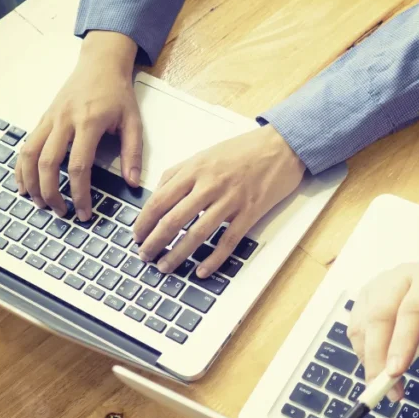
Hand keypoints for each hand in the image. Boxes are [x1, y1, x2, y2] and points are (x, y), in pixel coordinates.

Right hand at [17, 31, 141, 220]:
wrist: (99, 63)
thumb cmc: (117, 93)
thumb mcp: (133, 121)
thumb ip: (133, 153)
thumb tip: (132, 183)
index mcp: (88, 123)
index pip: (78, 166)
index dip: (79, 193)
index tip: (84, 212)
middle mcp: (64, 121)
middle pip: (47, 163)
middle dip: (51, 193)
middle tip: (61, 213)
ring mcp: (49, 118)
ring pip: (29, 154)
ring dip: (31, 182)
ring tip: (39, 203)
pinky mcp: (42, 118)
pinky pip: (26, 145)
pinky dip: (21, 166)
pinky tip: (24, 183)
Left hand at [133, 125, 304, 277]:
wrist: (281, 146)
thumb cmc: (244, 150)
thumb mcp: (205, 154)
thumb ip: (179, 173)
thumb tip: (157, 196)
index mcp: (195, 170)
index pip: (160, 200)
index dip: (144, 221)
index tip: (137, 235)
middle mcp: (210, 185)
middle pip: (173, 220)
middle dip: (155, 242)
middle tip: (145, 256)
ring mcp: (230, 200)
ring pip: (197, 234)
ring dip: (177, 254)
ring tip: (166, 267)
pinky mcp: (250, 212)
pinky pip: (227, 241)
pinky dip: (213, 259)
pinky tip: (201, 271)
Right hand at [347, 262, 418, 401]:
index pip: (412, 310)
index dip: (402, 342)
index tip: (396, 372)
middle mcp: (399, 277)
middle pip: (379, 317)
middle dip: (378, 357)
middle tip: (385, 388)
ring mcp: (378, 285)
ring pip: (363, 324)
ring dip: (369, 359)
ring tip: (386, 384)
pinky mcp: (365, 297)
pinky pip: (356, 328)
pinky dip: (363, 352)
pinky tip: (379, 365)